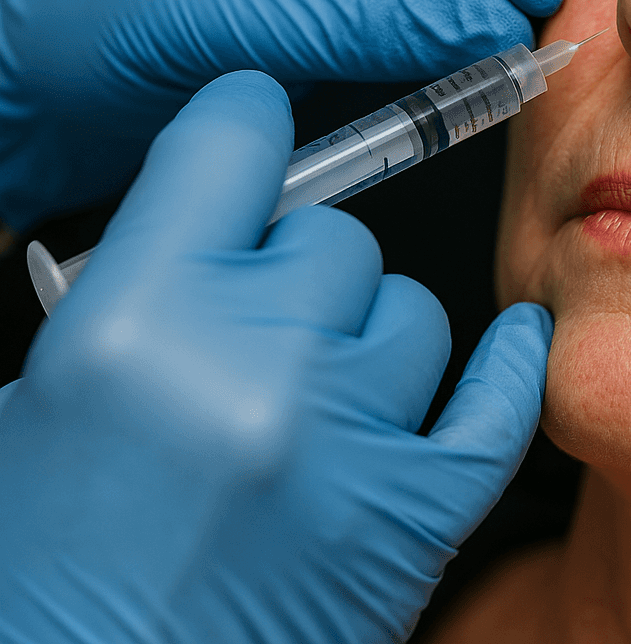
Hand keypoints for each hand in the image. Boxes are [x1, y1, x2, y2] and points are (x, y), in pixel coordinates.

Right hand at [0, 71, 551, 642]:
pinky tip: (513, 346)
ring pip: (413, 312)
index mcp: (133, 328)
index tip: (255, 126)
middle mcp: (254, 368)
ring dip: (369, 338)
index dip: (244, 125)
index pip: (229, 147)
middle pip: (335, 239)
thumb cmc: (47, 577)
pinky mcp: (418, 516)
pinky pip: (500, 404)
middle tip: (255, 333)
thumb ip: (140, 294)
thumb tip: (222, 224)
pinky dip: (507, 371)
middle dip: (294, 273)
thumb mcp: (42, 406)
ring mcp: (350, 441)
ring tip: (313, 398)